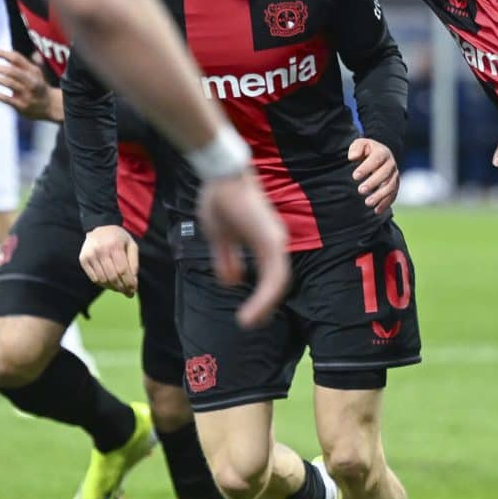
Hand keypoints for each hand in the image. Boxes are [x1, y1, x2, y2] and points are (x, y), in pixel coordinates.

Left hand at [0, 48, 58, 121]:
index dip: (2, 53)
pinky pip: (6, 99)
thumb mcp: (35, 73)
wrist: (50, 106)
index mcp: (33, 70)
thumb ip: (23, 63)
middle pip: (11, 71)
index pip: (16, 58)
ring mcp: (27, 94)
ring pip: (8, 83)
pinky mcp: (22, 106)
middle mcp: (31, 81)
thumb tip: (12, 52)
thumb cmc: (38, 87)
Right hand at [79, 224, 139, 295]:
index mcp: (115, 245)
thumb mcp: (131, 245)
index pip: (122, 270)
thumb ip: (134, 263)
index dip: (129, 283)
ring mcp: (90, 255)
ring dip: (113, 288)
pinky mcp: (83, 260)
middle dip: (122, 288)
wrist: (100, 227)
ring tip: (120, 289)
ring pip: (102, 279)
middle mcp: (101, 250)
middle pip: (112, 276)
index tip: (133, 291)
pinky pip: (94, 278)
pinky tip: (110, 284)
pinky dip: (103, 284)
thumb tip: (133, 282)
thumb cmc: (119, 238)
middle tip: (128, 293)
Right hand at [197, 170, 289, 328]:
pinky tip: (252, 312)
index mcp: (264, 242)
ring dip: (265, 306)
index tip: (248, 314)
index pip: (270, 276)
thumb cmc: (220, 199)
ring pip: (278, 284)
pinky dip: (265, 297)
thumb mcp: (219, 237)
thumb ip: (227, 260)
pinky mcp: (270, 242)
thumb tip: (232, 282)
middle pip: (277, 283)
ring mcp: (275, 242)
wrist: (221, 175)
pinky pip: (274, 277)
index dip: (261, 297)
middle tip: (251, 323)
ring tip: (249, 322)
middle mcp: (275, 242)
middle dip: (265, 306)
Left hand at [348, 137, 398, 213]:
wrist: (379, 156)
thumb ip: (356, 148)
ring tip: (367, 203)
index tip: (355, 176)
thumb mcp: (360, 144)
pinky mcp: (395, 186)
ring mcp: (394, 176)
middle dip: (373, 183)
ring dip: (380, 196)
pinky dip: (385, 204)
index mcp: (382, 152)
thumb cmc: (367, 151)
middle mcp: (391, 164)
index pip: (376, 160)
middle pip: (385, 174)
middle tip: (360, 190)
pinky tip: (376, 210)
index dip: (366, 168)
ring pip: (390, 187)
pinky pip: (393, 195)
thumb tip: (352, 157)